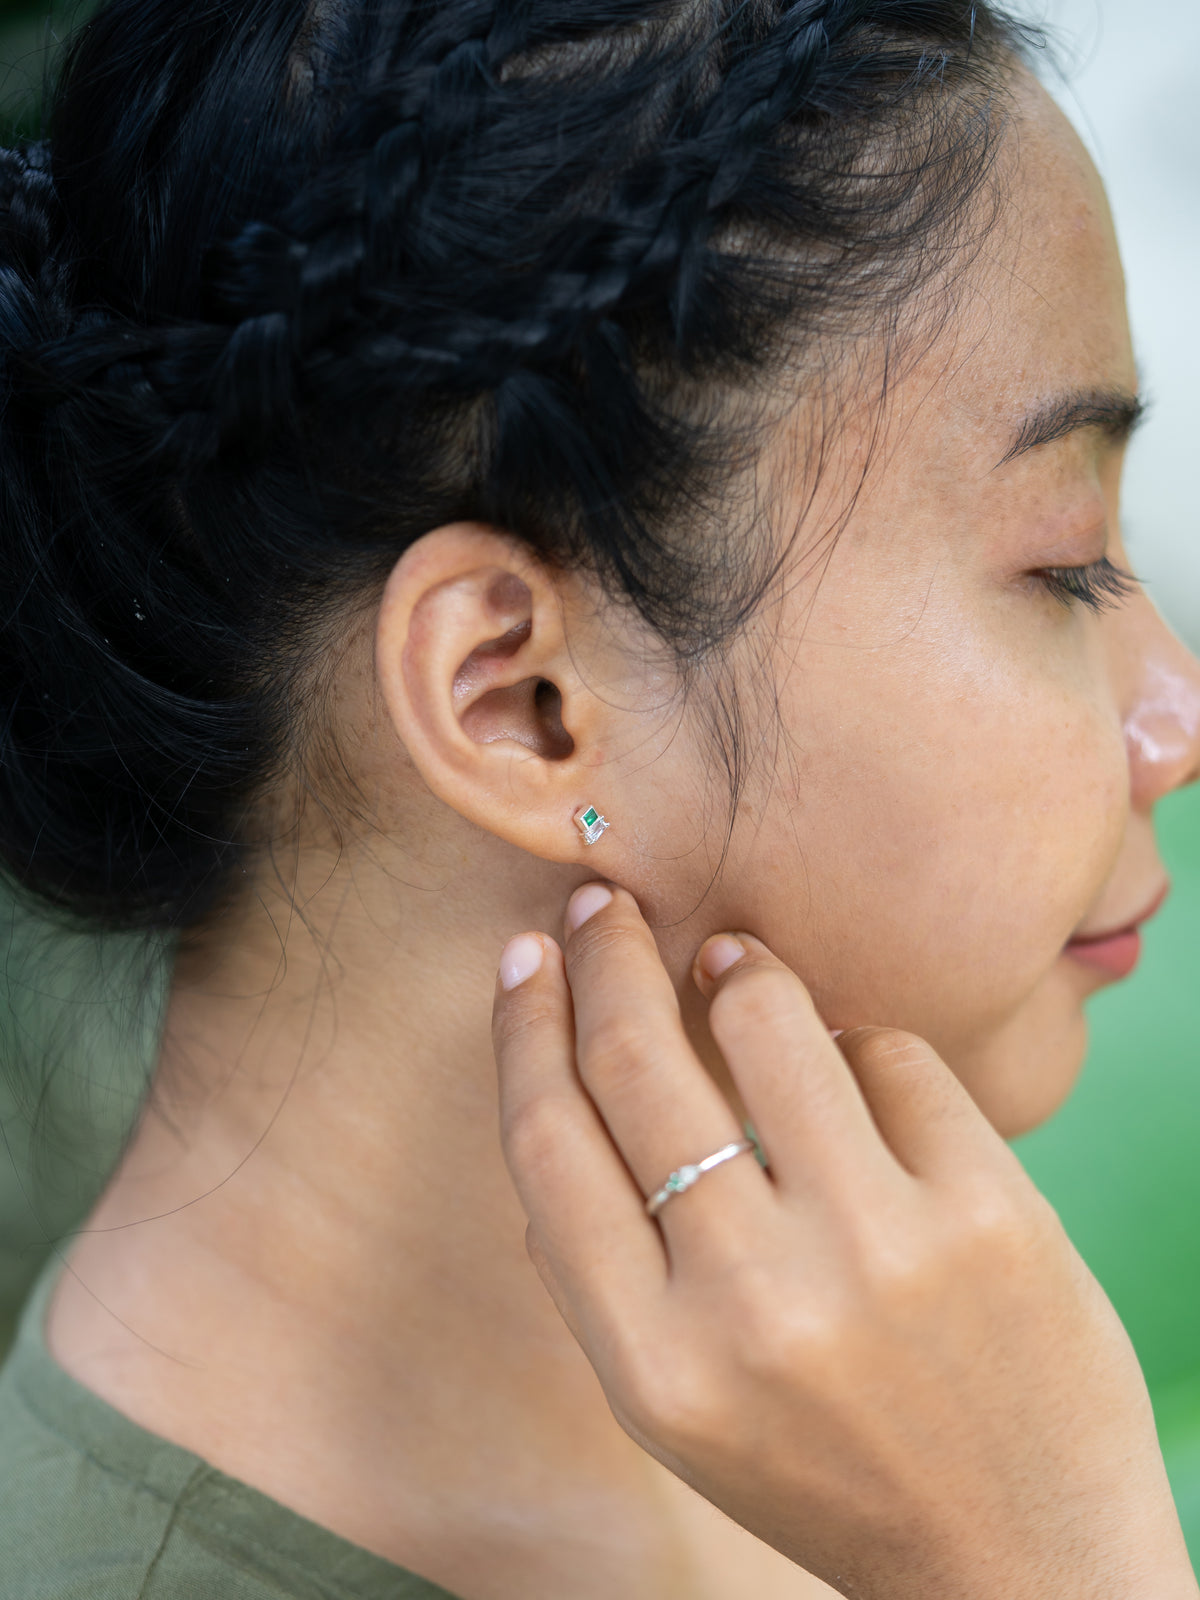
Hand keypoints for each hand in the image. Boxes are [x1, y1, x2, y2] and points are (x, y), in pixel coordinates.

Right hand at [492, 884, 1196, 1599]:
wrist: (1020, 1555)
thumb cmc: (827, 1466)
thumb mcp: (677, 1408)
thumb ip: (602, 1271)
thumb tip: (551, 1085)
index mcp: (654, 1365)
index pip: (548, 1144)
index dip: (523, 1025)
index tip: (523, 956)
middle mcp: (754, 1305)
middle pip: (637, 1062)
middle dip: (607, 952)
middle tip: (604, 904)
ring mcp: (880, 1250)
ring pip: (769, 1019)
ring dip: (736, 966)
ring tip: (731, 957)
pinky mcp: (990, 1211)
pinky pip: (891, 1054)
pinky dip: (859, 1043)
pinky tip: (853, 1068)